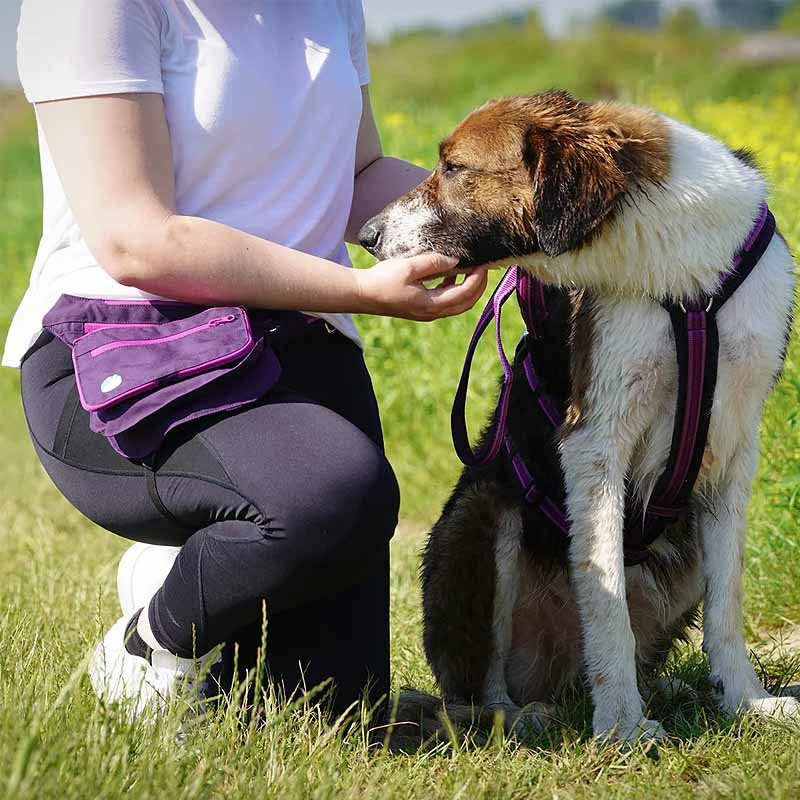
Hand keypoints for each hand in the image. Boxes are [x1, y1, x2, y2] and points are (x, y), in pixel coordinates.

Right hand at [354, 253, 488, 320]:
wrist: (361, 294)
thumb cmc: (382, 280)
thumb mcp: (409, 267)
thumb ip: (434, 262)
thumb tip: (455, 260)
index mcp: (430, 305)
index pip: (464, 294)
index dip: (477, 279)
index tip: (484, 264)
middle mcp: (432, 313)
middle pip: (466, 303)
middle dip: (479, 287)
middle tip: (485, 267)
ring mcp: (427, 313)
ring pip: (457, 304)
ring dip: (468, 289)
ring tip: (473, 269)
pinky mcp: (421, 309)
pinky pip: (446, 302)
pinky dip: (454, 289)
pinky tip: (452, 273)